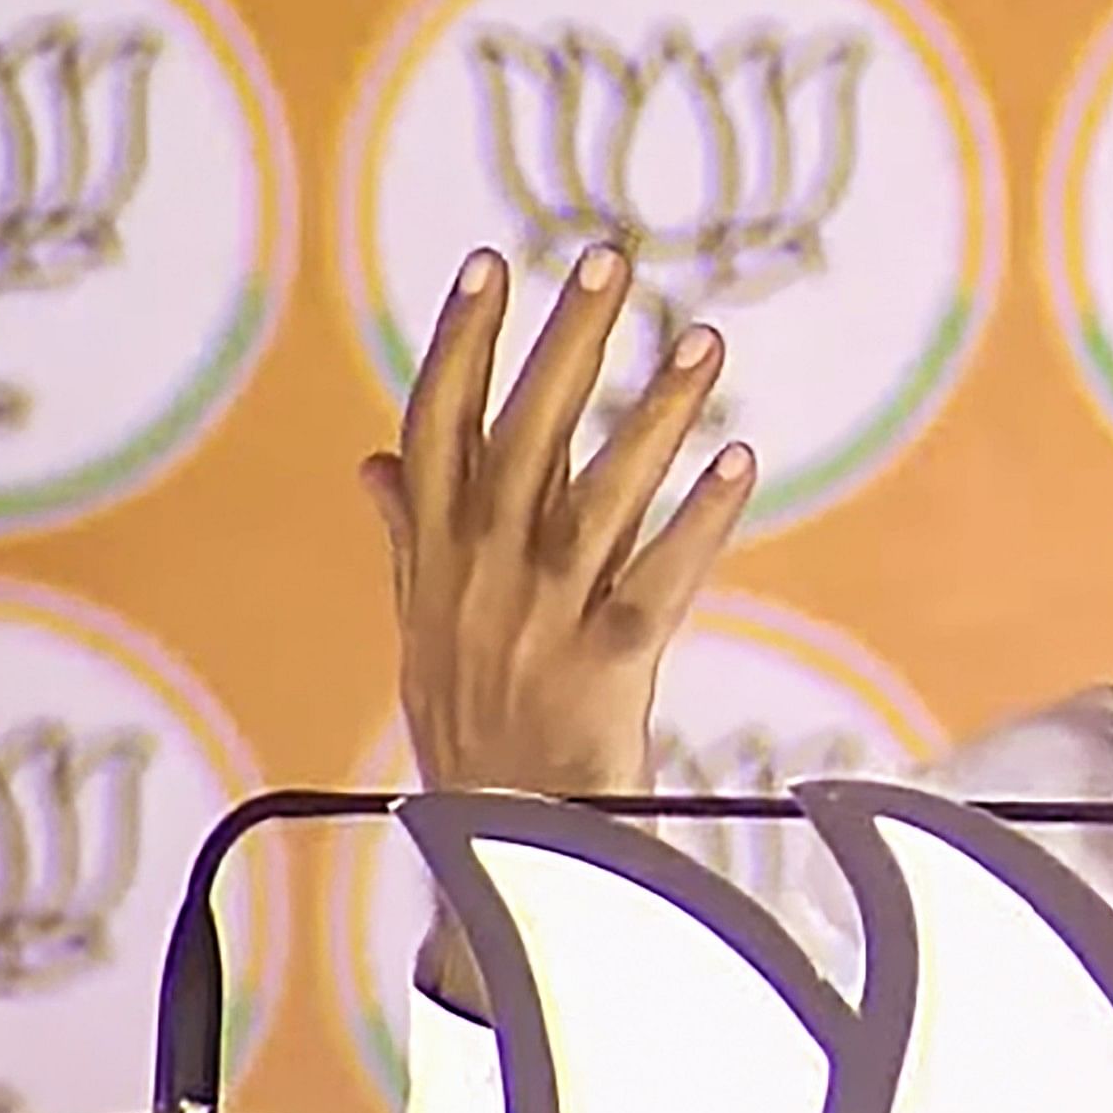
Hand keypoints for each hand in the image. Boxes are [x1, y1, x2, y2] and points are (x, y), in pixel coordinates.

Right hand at [358, 241, 752, 1010]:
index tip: (489, 263)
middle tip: (609, 258)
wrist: (498, 853)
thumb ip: (408, 539)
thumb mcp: (421, 632)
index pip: (437, 427)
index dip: (460, 343)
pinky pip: (660, 577)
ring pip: (601, 493)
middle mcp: (479, 579)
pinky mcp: (604, 670)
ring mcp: (540, 622)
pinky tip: (739, 460)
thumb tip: (374, 463)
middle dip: (566, 341)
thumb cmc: (468, 732)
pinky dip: (701, 518)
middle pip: (523, 435)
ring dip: (655, 411)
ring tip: (703, 339)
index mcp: (433, 561)